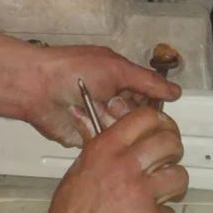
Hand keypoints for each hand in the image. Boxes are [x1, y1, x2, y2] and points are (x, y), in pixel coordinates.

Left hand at [27, 45, 180, 146]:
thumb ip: (147, 81)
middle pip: (138, 119)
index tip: (157, 111)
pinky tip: (91, 123)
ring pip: (123, 133)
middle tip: (116, 104)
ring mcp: (100, 119)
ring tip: (98, 110)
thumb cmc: (72, 68)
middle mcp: (112, 101)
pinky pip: (105, 143)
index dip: (152, 105)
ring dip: (113, 123)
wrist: (37, 87)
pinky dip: (100, 136)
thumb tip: (175, 90)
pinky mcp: (87, 136)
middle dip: (130, 115)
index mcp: (121, 80)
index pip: (149, 98)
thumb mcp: (116, 68)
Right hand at [48, 106, 187, 212]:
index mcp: (105, 149)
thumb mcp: (76, 171)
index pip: (144, 117)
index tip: (162, 128)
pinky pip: (171, 211)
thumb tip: (82, 114)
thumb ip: (91, 142)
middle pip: (169, 142)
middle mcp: (125, 166)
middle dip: (172, 150)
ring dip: (173, 184)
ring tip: (162, 190)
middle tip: (167, 159)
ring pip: (178, 175)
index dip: (159, 121)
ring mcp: (140, 192)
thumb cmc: (71, 212)